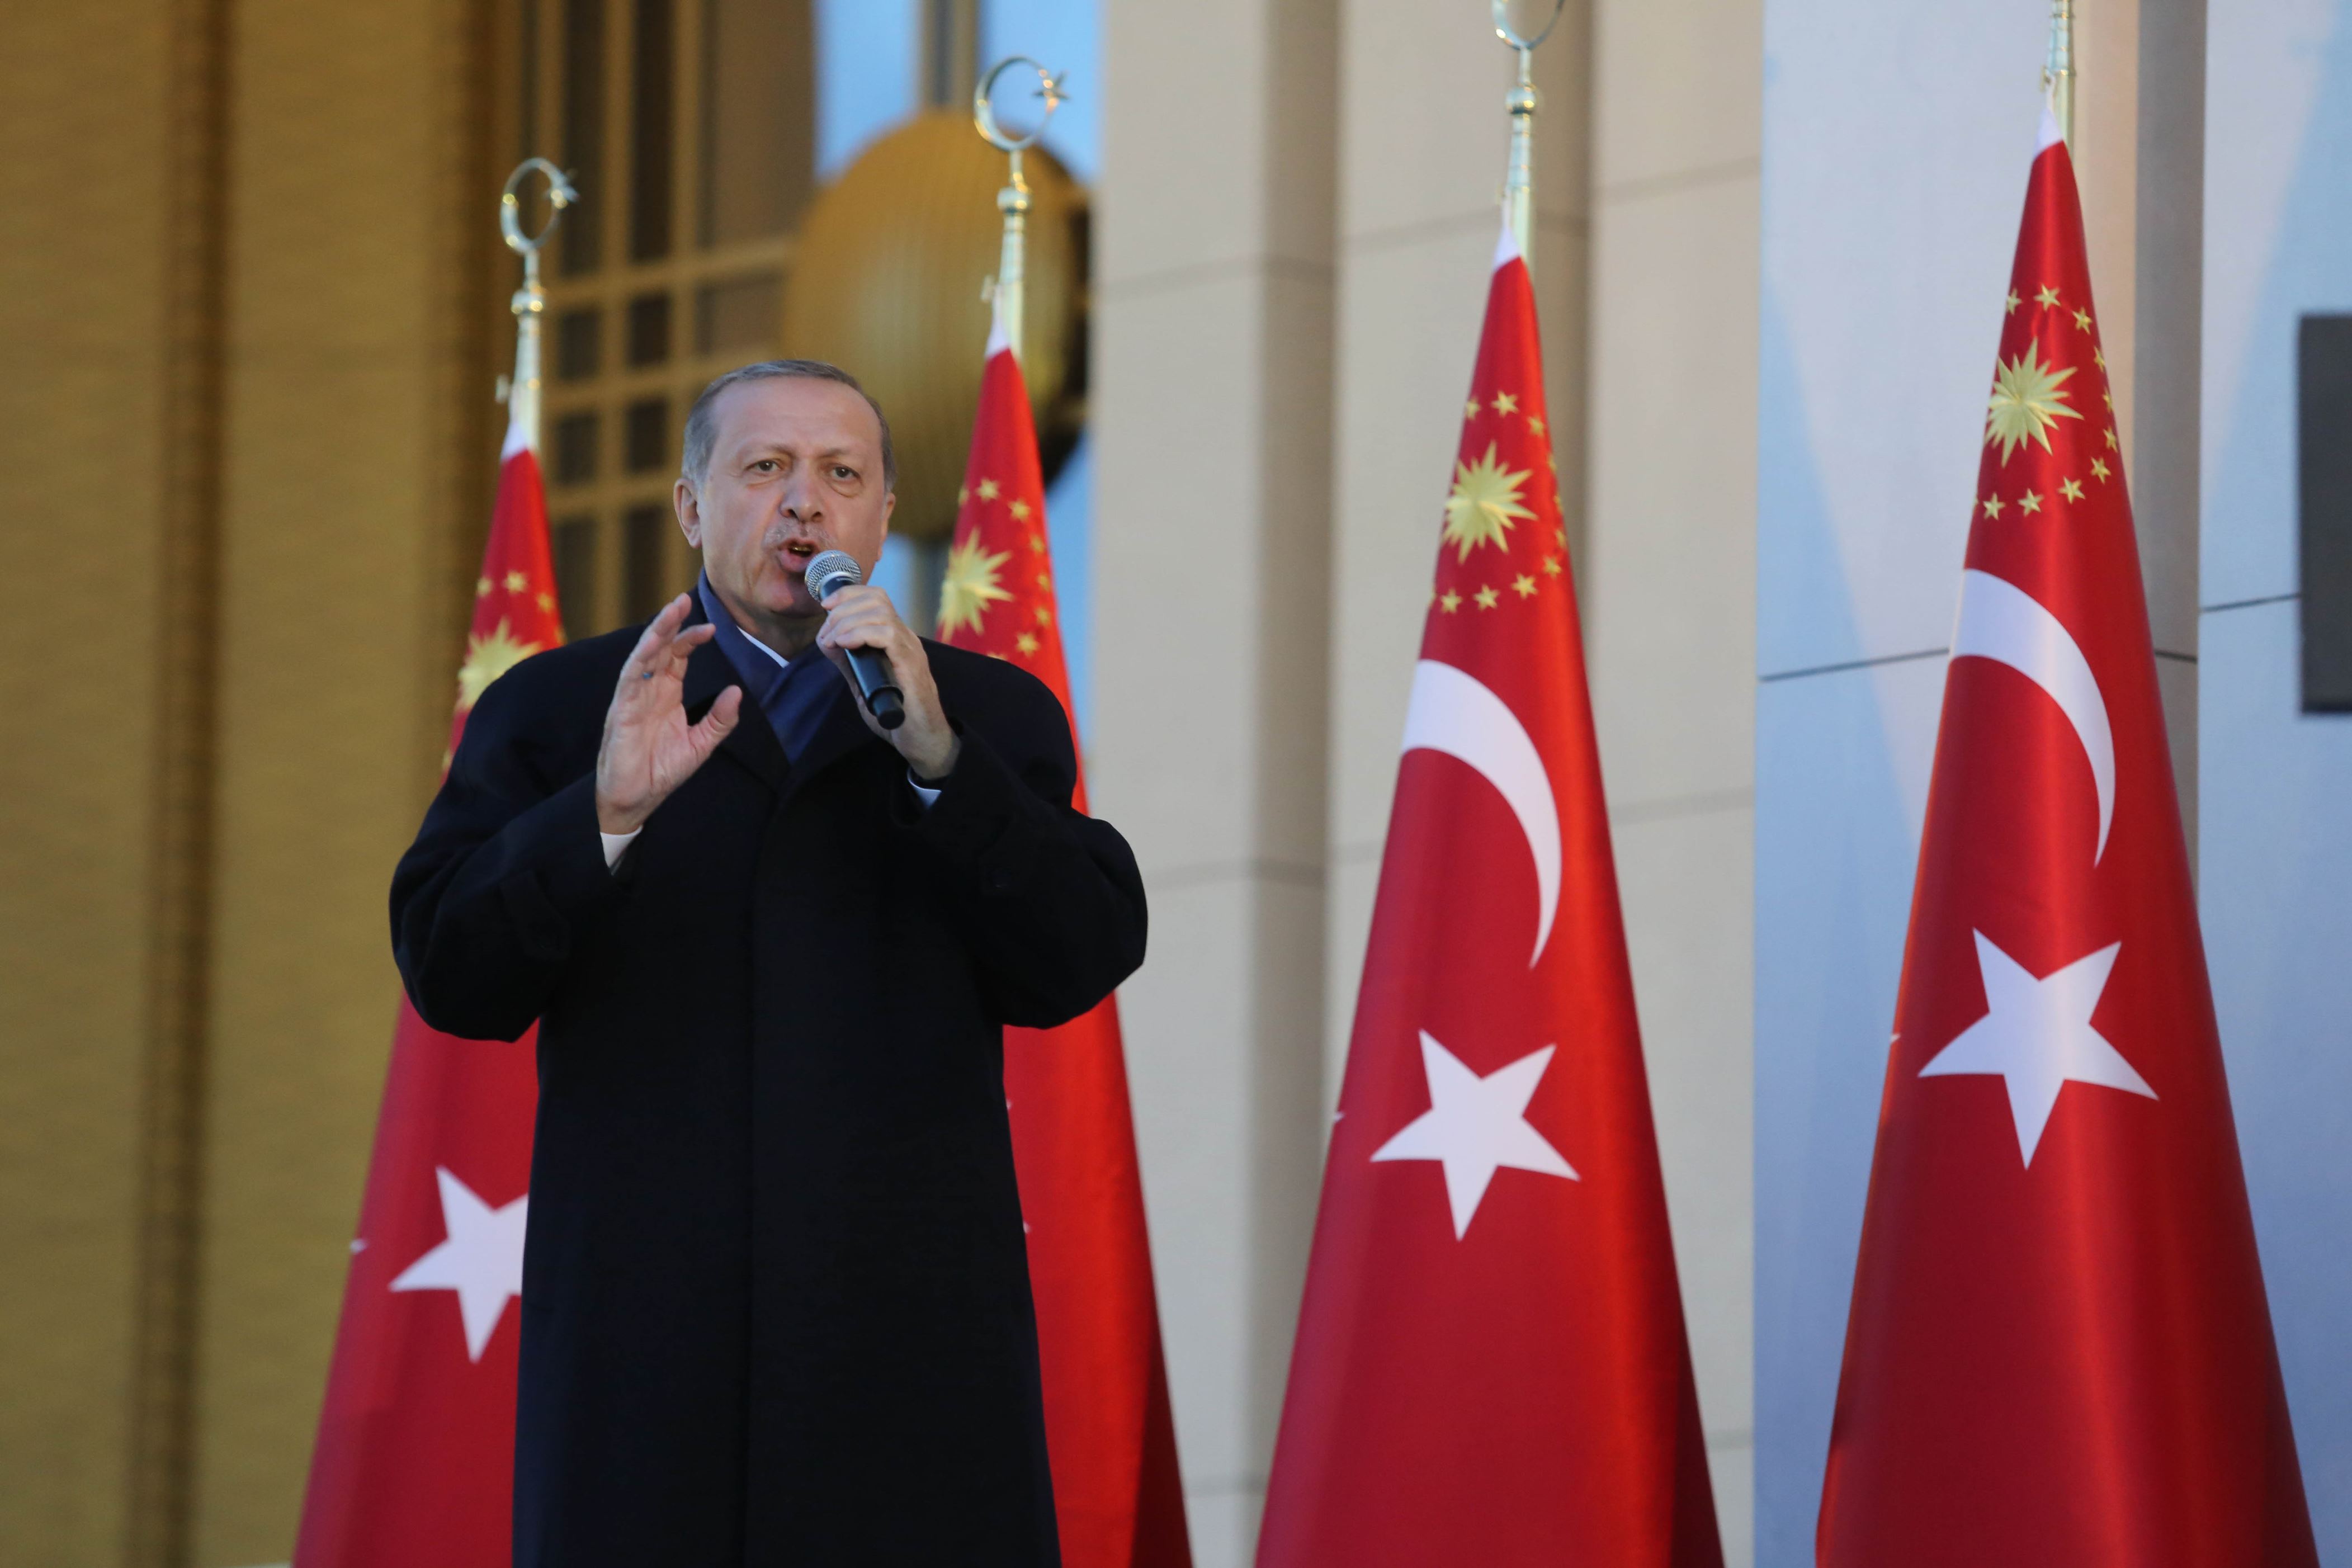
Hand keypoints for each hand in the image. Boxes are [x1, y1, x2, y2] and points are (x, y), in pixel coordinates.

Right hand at [594, 594, 742, 833]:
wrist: (635, 799)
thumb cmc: (661, 771)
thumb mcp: (701, 745)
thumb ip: (719, 720)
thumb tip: (736, 692)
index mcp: (667, 695)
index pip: (678, 657)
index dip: (691, 639)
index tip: (713, 628)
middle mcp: (649, 690)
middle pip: (660, 648)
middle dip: (671, 624)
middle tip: (684, 600)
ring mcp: (633, 698)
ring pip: (643, 656)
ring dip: (656, 633)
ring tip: (669, 611)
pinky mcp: (622, 710)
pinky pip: (630, 678)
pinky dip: (641, 659)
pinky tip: (653, 644)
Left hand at [814, 582, 959, 779]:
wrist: (922, 740)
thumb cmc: (897, 714)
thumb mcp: (863, 683)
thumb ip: (848, 662)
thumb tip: (827, 641)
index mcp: (895, 638)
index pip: (876, 597)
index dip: (848, 594)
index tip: (826, 606)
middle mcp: (905, 638)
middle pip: (876, 599)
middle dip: (842, 609)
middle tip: (826, 634)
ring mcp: (911, 650)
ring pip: (880, 612)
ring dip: (847, 621)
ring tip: (833, 641)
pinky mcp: (912, 665)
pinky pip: (887, 634)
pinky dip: (860, 633)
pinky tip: (845, 644)